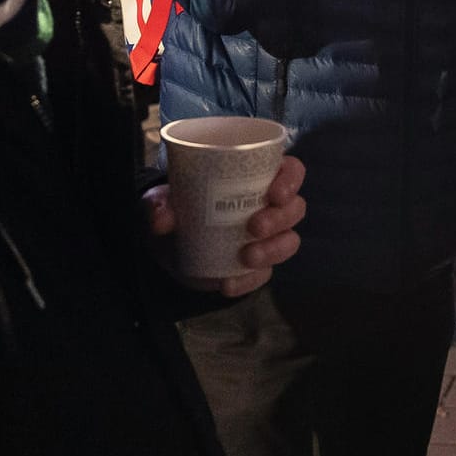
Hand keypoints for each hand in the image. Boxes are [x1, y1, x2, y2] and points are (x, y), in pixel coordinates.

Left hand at [143, 156, 305, 297]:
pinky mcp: (258, 267)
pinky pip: (264, 274)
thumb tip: (162, 218)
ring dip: (273, 250)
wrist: (170, 248)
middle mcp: (270, 206)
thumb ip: (160, 202)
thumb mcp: (162, 199)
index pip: (292, 171)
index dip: (291, 180)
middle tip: (254, 227)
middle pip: (296, 208)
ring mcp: (268, 238)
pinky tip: (228, 284)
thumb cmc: (179, 209)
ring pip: (289, 241)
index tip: (275, 193)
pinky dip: (248, 280)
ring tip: (247, 257)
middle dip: (280, 218)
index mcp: (258, 178)